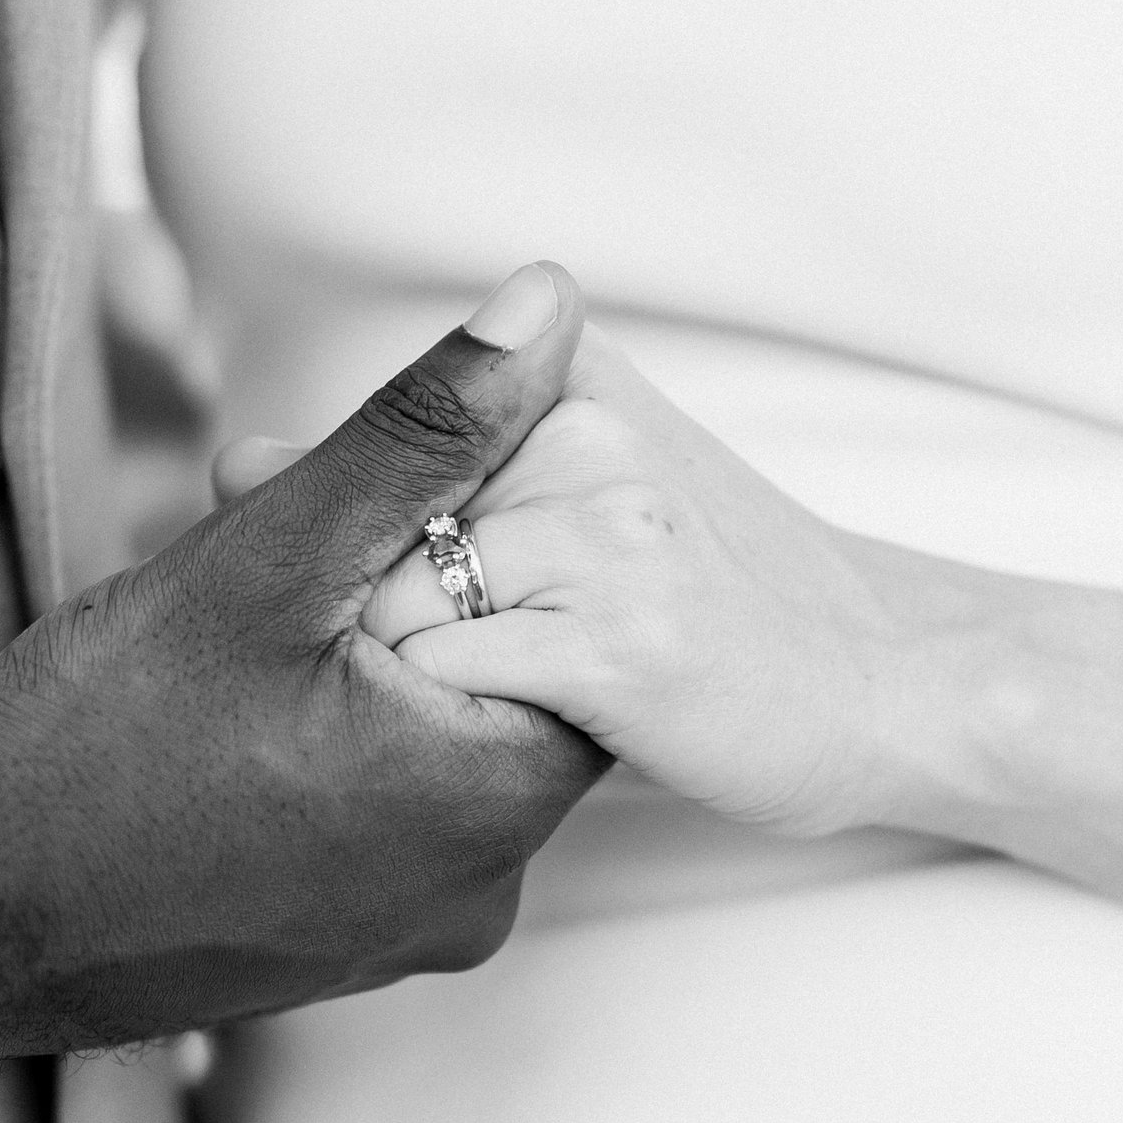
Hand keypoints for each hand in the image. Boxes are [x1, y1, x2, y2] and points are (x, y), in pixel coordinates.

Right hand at [0, 265, 606, 1054]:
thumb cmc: (100, 746)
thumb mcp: (269, 558)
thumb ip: (422, 432)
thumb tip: (549, 303)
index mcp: (498, 799)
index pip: (584, 619)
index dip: (488, 525)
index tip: (379, 497)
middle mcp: (486, 891)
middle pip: (509, 678)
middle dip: (412, 588)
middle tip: (283, 545)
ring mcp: (416, 931)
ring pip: (438, 742)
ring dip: (365, 663)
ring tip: (242, 636)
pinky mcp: (351, 949)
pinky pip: (383, 814)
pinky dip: (332, 747)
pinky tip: (232, 718)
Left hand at [360, 333, 921, 836]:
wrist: (888, 679)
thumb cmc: (716, 605)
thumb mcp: (586, 492)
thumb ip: (432, 467)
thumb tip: (234, 460)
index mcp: (569, 381)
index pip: (374, 456)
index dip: (352, 557)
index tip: (390, 612)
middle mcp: (582, 431)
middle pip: (368, 533)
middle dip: (360, 626)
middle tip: (432, 683)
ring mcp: (605, 531)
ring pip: (394, 605)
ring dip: (399, 686)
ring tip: (477, 715)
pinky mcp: (617, 639)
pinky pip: (448, 674)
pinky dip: (442, 726)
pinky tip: (502, 742)